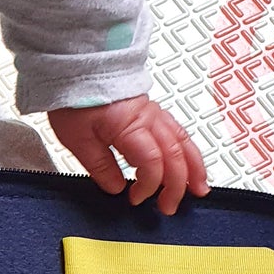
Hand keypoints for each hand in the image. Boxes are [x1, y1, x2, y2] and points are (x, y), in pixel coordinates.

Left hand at [49, 95, 209, 216]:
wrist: (77, 66)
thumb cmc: (75, 96)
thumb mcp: (77, 139)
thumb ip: (100, 166)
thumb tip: (116, 188)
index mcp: (131, 125)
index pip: (152, 163)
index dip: (148, 186)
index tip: (135, 199)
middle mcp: (149, 118)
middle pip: (175, 155)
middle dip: (177, 185)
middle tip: (170, 207)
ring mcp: (154, 113)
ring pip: (184, 142)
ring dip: (194, 167)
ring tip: (198, 188)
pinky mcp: (152, 110)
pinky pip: (178, 132)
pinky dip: (188, 151)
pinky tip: (188, 162)